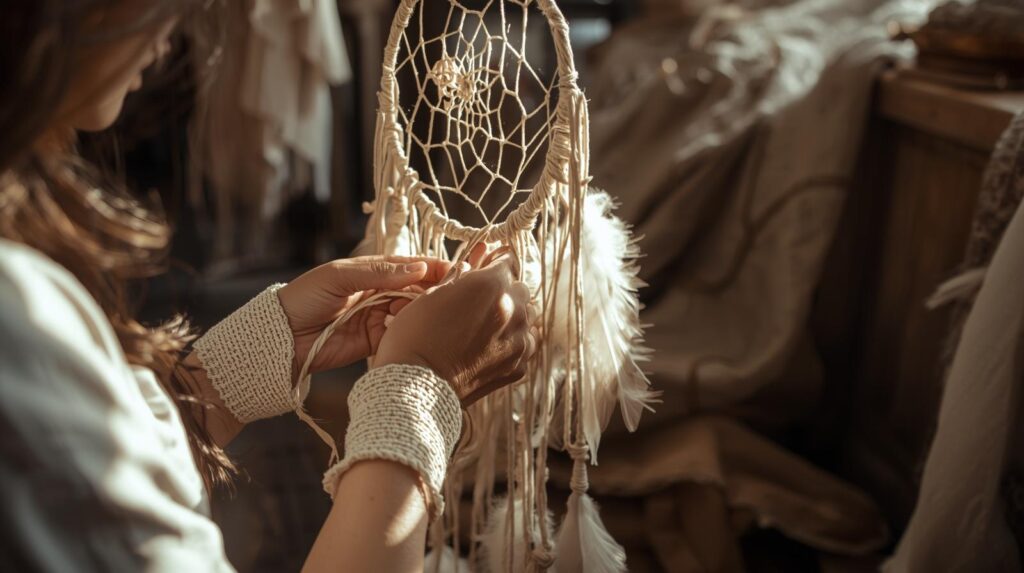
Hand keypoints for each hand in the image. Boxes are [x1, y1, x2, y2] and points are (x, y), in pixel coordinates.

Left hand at [277, 256, 451, 381]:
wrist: (280, 336)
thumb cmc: (305, 296)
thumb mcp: (339, 276)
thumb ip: (379, 272)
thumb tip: (418, 267)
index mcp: (373, 271)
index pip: (411, 266)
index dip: (434, 268)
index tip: (457, 271)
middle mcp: (380, 293)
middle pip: (417, 290)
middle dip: (433, 292)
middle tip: (448, 296)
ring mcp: (378, 317)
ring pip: (411, 313)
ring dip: (420, 313)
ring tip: (424, 313)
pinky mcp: (375, 341)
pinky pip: (399, 336)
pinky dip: (407, 332)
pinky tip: (410, 330)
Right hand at [373, 252, 536, 406]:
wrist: (414, 386)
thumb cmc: (415, 337)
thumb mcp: (431, 295)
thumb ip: (459, 278)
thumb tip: (469, 268)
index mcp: (491, 285)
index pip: (508, 261)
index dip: (497, 263)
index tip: (491, 267)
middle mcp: (513, 310)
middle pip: (521, 290)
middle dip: (505, 291)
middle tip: (482, 302)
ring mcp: (518, 340)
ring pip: (528, 318)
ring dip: (513, 317)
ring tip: (488, 326)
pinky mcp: (517, 366)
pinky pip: (526, 345)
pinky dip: (514, 342)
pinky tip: (494, 345)